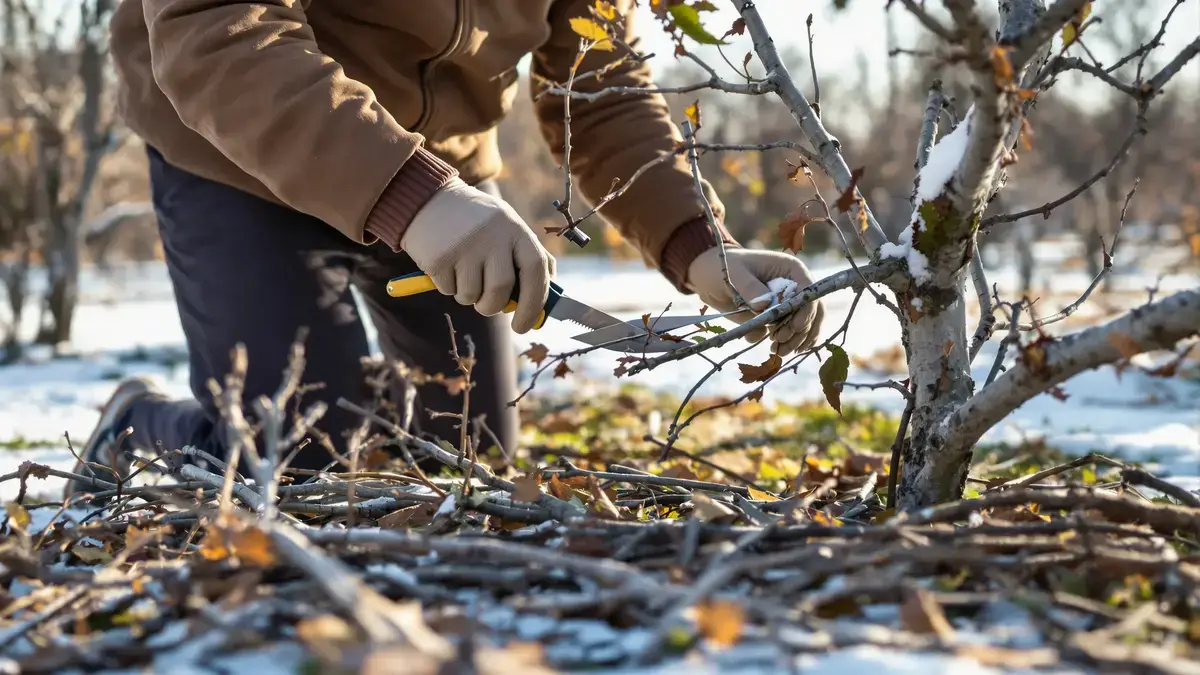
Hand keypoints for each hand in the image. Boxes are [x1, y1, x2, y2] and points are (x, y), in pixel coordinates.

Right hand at [402, 178, 555, 332]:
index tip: (525, 325)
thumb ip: (529, 258)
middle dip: (493, 307)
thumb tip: (547, 301)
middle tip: (486, 307)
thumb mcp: (508, 227)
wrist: (429, 198)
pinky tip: (447, 264)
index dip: (534, 302)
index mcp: (515, 229)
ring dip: (469, 296)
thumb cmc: (477, 221)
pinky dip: (449, 286)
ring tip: (464, 273)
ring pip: (472, 296)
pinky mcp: (439, 257)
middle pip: (501, 290)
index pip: (536, 270)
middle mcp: (492, 236)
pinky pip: (449, 290)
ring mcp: (464, 246)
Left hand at [686, 247, 824, 355]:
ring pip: (805, 326)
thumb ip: (750, 288)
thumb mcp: (734, 274)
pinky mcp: (777, 319)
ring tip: (778, 351)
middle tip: (778, 340)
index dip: (806, 310)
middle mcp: (795, 288)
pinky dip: (785, 345)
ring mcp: (787, 305)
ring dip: (795, 341)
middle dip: (800, 330)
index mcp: (791, 270)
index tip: (794, 327)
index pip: (809, 291)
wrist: (711, 277)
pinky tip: (773, 350)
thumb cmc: (725, 267)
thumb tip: (765, 305)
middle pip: (812, 312)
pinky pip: (789, 335)